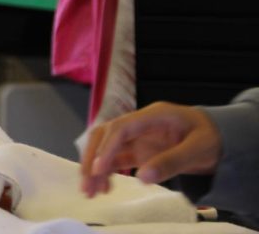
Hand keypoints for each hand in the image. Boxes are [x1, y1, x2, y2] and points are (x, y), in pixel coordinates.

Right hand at [80, 101, 223, 197]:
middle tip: (86, 182)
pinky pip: (116, 159)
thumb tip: (142, 177)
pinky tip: (104, 187)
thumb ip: (172, 162)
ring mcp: (137, 137)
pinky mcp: (138, 150)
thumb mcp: (198, 149)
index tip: (98, 169)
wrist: (220, 137)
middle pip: (104, 134)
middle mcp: (138, 124)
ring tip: (90, 191)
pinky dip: (107, 172)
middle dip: (91, 157)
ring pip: (106, 147)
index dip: (106, 147)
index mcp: (153, 116)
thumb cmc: (211, 137)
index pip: (121, 128)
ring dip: (95, 167)